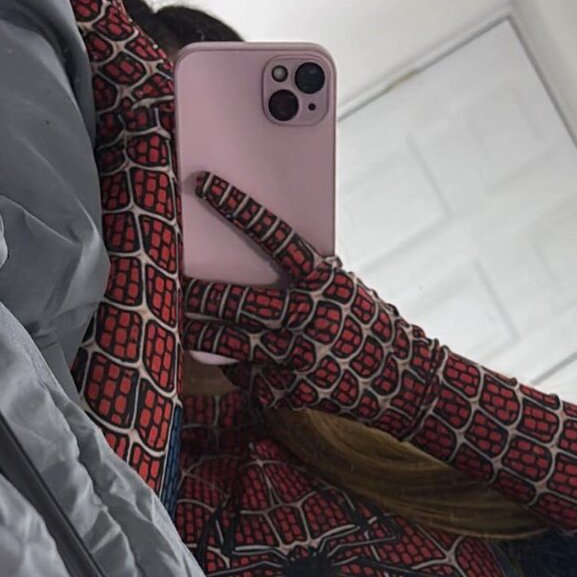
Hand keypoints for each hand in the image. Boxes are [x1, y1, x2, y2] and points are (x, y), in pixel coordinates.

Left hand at [183, 172, 444, 436]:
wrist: (404, 381)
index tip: (204, 184)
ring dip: (200, 334)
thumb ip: (306, 276)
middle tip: (173, 285)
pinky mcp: (294, 392)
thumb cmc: (366, 325)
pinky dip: (239, 370)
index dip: (238, 208)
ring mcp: (300, 358)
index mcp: (324, 282)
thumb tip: (247, 256)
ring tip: (186, 325)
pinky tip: (242, 364)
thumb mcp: (344, 289)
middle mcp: (310, 318)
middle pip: (233, 302)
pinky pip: (248, 378)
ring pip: (229, 344)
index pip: (275, 237)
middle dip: (196, 295)